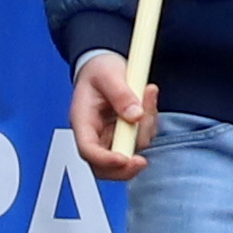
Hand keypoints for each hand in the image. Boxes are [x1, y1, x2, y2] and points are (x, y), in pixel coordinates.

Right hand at [70, 49, 157, 181]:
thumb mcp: (108, 74)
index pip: (88, 150)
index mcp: (82, 121)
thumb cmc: (99, 70)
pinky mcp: (126, 134)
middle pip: (105, 166)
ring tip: (148, 96)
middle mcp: (95, 134)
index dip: (105, 160)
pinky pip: (141, 140)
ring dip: (144, 132)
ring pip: (129, 153)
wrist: (104, 65)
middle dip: (125, 167)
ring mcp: (111, 136)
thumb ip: (121, 94)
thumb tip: (135, 116)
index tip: (125, 159)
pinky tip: (149, 102)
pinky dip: (150, 125)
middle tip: (142, 161)